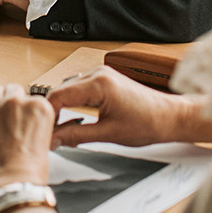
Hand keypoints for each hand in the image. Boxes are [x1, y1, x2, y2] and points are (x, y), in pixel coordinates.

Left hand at [0, 84, 53, 207]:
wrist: (11, 188)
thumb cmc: (28, 174)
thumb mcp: (43, 144)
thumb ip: (32, 127)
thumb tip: (24, 128)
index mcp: (38, 108)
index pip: (32, 97)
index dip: (25, 108)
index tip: (22, 117)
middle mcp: (17, 103)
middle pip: (12, 89)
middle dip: (10, 101)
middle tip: (8, 117)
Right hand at [48, 67, 211, 147]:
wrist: (169, 117)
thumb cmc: (148, 123)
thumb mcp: (108, 134)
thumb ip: (76, 136)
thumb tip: (54, 139)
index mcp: (99, 83)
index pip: (58, 96)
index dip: (47, 116)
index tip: (42, 132)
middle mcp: (98, 74)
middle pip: (61, 91)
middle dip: (52, 113)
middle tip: (47, 135)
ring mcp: (102, 75)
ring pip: (69, 90)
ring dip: (62, 108)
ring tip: (59, 130)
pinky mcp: (105, 80)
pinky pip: (80, 89)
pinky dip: (73, 104)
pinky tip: (72, 119)